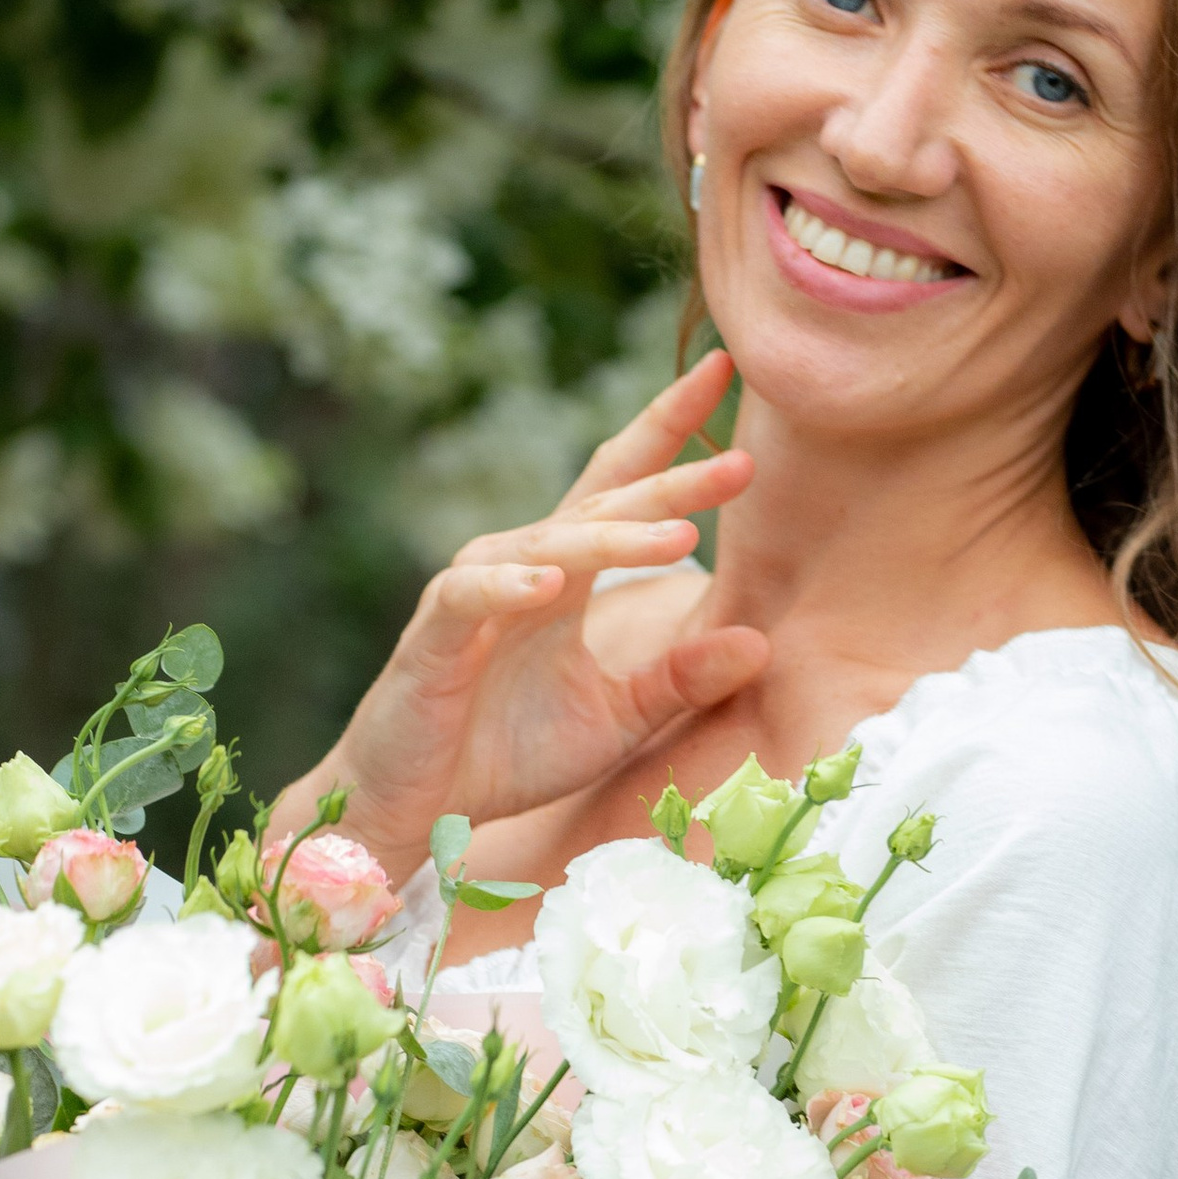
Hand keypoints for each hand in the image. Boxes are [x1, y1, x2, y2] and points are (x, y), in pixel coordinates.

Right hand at [286, 354, 769, 873]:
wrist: (416, 806)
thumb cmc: (509, 751)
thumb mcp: (616, 719)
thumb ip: (679, 680)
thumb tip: (761, 642)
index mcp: (566, 573)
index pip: (623, 484)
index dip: (670, 429)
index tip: (725, 372)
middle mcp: (522, 565)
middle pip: (601, 505)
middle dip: (671, 479)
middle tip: (741, 462)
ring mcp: (475, 594)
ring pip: (548, 547)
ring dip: (612, 540)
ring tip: (678, 536)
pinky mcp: (434, 635)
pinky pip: (471, 597)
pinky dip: (509, 589)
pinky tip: (550, 587)